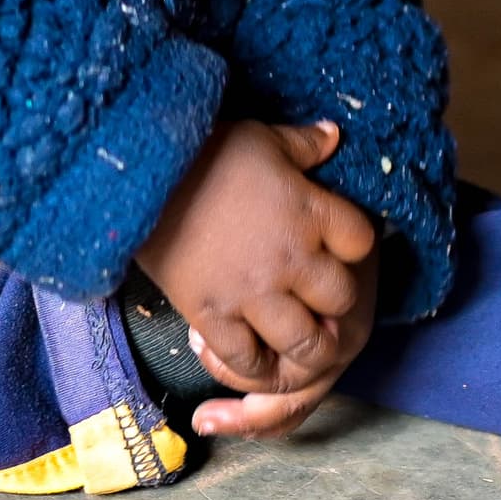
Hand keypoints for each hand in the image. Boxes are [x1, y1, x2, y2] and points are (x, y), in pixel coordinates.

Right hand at [134, 117, 378, 420]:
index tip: (335, 244)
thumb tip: (333, 135)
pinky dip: (252, 364)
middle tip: (316, 297)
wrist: (140, 179)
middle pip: (341, 300)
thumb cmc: (205, 151)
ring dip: (305, 344)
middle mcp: (291, 260)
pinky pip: (246, 360)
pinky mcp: (213, 317)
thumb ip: (304, 143)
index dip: (352, 246)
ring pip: (305, 344)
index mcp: (309, 212)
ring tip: (292, 335)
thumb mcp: (262, 137)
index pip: (361, 242)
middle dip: (334, 301)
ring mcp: (253, 294)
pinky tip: (247, 348)